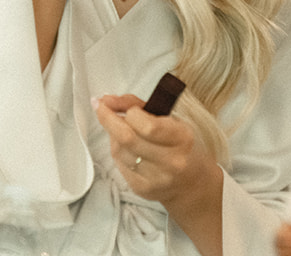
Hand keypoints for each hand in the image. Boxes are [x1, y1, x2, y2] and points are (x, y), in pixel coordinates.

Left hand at [94, 92, 222, 216]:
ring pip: (120, 152)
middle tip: (100, 105)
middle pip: (128, 139)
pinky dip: (116, 150)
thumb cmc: (180, 144)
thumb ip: (140, 105)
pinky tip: (122, 144)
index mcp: (182, 139)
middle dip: (108, 119)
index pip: (149, 127)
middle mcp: (170, 162)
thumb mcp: (171, 118)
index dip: (130, 113)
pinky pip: (120, 166)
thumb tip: (109, 100)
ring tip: (116, 125)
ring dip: (112, 135)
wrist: (191, 183)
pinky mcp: (142, 190)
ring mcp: (156, 180)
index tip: (126, 106)